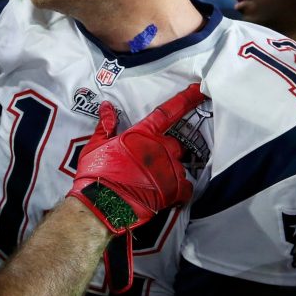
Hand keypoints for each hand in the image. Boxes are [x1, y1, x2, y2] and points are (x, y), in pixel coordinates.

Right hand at [67, 83, 204, 234]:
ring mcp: (168, 169)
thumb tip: (107, 107)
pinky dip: (178, 190)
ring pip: (178, 166)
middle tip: (149, 164)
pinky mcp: (173, 190)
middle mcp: (158, 148)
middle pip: (175, 143)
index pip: (168, 112)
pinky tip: (165, 195)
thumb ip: (105, 125)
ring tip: (150, 183)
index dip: (186, 99)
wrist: (101, 206)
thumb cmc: (96, 175)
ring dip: (169, 172)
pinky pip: (186, 187)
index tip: (199, 90)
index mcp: (140, 134)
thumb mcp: (95, 146)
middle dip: (166, 151)